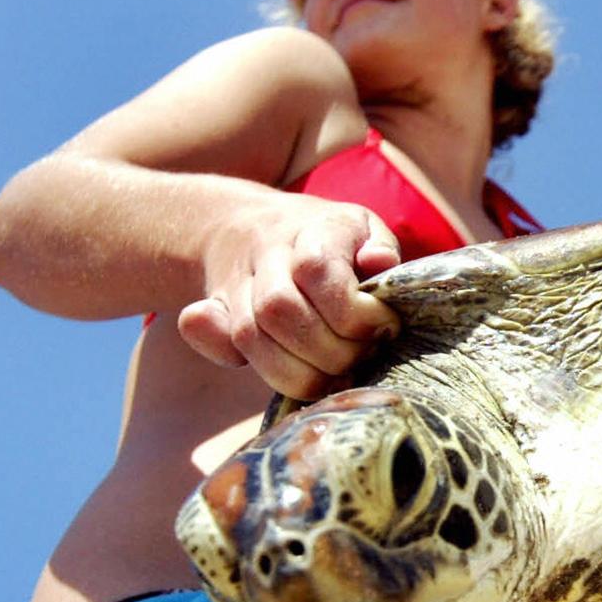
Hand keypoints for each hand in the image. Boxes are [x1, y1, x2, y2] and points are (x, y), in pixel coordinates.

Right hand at [180, 196, 401, 397]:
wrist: (254, 227)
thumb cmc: (329, 239)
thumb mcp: (364, 229)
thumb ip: (379, 246)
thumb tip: (379, 261)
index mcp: (311, 229)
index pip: (317, 271)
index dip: (355, 313)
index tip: (385, 327)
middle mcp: (267, 254)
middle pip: (280, 310)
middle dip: (331, 351)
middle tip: (362, 355)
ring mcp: (237, 284)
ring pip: (250, 336)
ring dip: (300, 372)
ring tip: (335, 374)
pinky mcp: (216, 312)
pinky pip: (219, 341)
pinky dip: (249, 365)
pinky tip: (291, 373)